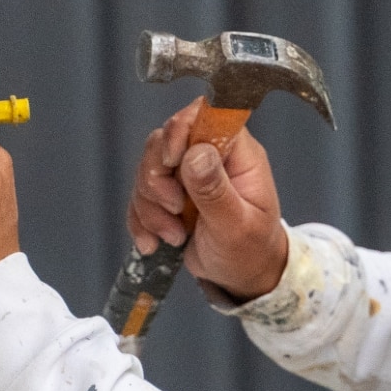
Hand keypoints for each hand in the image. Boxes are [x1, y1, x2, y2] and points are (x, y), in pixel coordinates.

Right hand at [126, 98, 289, 301]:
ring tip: (174, 236)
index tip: (172, 161)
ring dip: (151, 208)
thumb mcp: (237, 226)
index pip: (204, 114)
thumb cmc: (251, 249)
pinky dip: (141, 221)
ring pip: (146, 170)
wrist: (244, 276)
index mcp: (237, 154)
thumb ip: (216, 191)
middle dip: (158, 181)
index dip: (180, 130)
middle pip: (163, 141)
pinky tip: (155, 243)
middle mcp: (209, 156)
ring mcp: (186, 174)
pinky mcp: (168, 194)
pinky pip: (139, 196)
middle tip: (175, 211)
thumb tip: (196, 153)